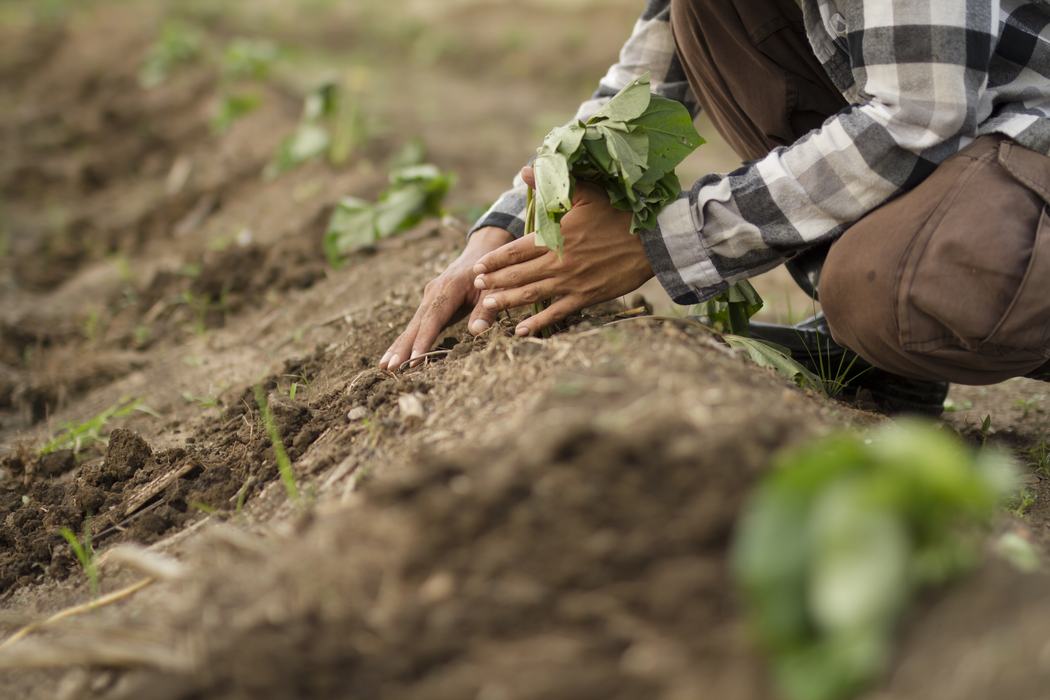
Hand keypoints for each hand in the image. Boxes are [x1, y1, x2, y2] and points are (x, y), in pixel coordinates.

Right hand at [380, 226, 513, 369]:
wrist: (481, 252)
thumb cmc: (491, 273)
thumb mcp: (494, 289)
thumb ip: (486, 310)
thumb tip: (477, 332)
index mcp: (448, 288)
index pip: (433, 318)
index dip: (424, 340)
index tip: (414, 359)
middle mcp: (433, 293)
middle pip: (416, 324)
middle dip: (403, 347)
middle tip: (389, 368)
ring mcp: (429, 299)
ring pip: (412, 326)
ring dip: (399, 346)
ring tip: (384, 366)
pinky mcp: (430, 305)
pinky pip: (416, 326)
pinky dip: (406, 341)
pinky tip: (395, 356)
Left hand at [471, 167, 653, 336]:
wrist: (650, 242)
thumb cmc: (618, 215)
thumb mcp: (586, 193)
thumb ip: (552, 186)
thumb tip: (525, 169)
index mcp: (556, 236)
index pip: (516, 251)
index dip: (495, 260)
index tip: (478, 267)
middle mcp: (559, 262)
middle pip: (518, 275)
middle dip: (495, 282)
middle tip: (476, 287)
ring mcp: (571, 282)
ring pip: (531, 295)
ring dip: (507, 302)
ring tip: (488, 308)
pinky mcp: (585, 297)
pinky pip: (556, 313)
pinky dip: (538, 323)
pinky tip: (521, 331)